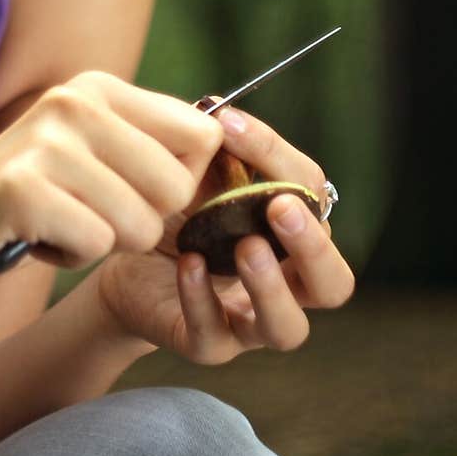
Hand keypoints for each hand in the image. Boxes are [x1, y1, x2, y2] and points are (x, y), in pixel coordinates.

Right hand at [0, 71, 224, 316]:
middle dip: (141, 221)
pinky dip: (69, 256)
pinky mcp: (22, 188)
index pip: (202, 134)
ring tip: (54, 223)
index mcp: (98, 87)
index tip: (133, 195)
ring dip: (102, 241)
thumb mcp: (90, 159)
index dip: (182, 185)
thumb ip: (151, 148)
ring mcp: (46, 139)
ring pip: (141, 221)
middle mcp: (75, 99)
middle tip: (84, 214)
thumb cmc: (25, 208)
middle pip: (178, 185)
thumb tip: (228, 143)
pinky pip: (97, 243)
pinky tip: (32, 238)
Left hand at [97, 107, 354, 363]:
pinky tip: (187, 265)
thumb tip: (217, 110)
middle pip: (334, 282)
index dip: (278, 157)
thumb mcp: (197, 177)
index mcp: (295, 235)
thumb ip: (216, 151)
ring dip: (271, 285)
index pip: (313, 196)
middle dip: (314, 246)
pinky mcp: (208, 345)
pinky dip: (202, 299)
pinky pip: (216, 335)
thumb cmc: (177, 213)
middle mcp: (288, 284)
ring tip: (246, 246)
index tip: (229, 123)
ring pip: (288, 327)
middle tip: (281, 208)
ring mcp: (250, 323)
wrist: (122, 261)